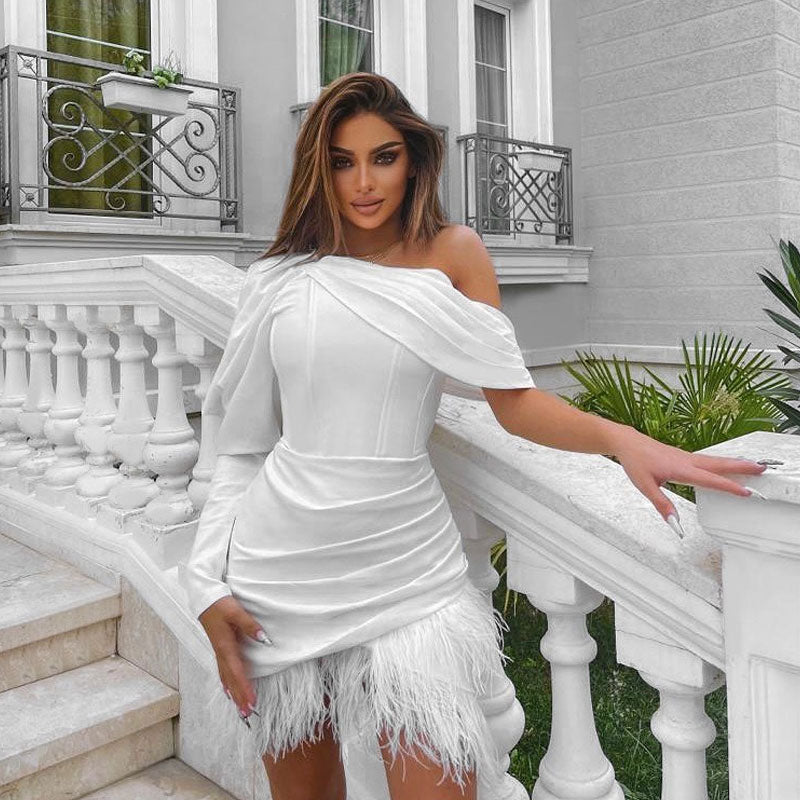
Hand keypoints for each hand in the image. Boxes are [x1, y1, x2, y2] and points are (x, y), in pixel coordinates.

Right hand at [198, 595, 272, 720]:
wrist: (204, 600)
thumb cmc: (220, 605)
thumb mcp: (236, 612)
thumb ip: (250, 626)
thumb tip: (265, 639)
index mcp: (225, 646)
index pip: (237, 672)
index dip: (244, 688)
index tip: (251, 702)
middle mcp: (221, 653)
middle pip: (231, 680)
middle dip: (239, 697)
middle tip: (247, 714)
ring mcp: (219, 652)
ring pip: (226, 678)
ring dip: (234, 693)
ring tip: (240, 709)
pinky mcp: (219, 649)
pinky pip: (223, 671)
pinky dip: (227, 683)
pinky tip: (228, 691)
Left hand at [609, 426, 767, 528]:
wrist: (629, 443)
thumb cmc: (636, 462)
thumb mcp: (645, 486)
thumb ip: (662, 504)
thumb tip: (675, 523)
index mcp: (681, 469)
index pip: (710, 480)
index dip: (728, 486)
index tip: (746, 492)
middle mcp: (687, 461)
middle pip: (720, 465)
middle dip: (742, 467)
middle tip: (762, 469)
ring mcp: (687, 457)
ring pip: (716, 461)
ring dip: (735, 463)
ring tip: (753, 466)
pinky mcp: (684, 456)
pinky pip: (708, 460)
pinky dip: (723, 462)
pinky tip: (727, 465)